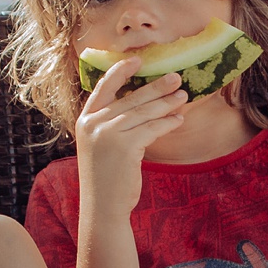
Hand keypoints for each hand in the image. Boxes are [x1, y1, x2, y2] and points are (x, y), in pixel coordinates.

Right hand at [75, 57, 187, 214]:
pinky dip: (168, 122)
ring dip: (167, 103)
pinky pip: (152, 128)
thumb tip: (145, 104)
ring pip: (144, 112)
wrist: (102, 207)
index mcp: (85, 120)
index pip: (103, 87)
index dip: (120, 71)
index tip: (138, 60)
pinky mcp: (125, 146)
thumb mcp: (101, 145)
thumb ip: (113, 124)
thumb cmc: (105, 177)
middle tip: (175, 77)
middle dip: (156, 87)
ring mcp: (107, 134)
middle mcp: (93, 124)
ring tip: (183, 96)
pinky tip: (178, 119)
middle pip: (130, 97)